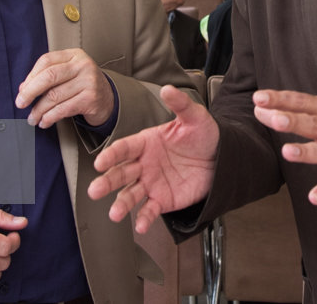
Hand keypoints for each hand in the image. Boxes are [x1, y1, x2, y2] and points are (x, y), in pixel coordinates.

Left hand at [17, 48, 113, 127]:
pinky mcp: (91, 99)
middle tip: (20, 104)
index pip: (46, 61)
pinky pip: (63, 109)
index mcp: (74, 55)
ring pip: (54, 96)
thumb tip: (23, 88)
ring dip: (39, 110)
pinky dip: (50, 117)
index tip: (22, 90)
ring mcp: (88, 81)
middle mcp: (83, 65)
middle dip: (30, 92)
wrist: (108, 99)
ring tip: (32, 118)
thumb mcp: (68, 75)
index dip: (30, 76)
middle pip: (49, 76)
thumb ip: (47, 77)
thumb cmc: (83, 85)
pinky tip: (44, 122)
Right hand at [88, 85, 217, 233]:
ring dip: (121, 204)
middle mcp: (144, 164)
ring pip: (130, 194)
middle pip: (120, 173)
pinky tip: (140, 226)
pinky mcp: (162, 200)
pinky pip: (150, 210)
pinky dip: (144, 218)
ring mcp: (151, 183)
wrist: (222, 158)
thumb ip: (180, 104)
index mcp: (146, 142)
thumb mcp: (194, 117)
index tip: (100, 162)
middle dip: (107, 182)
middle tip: (94, 190)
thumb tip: (168, 89)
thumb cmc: (204, 135)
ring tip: (114, 213)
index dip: (111, 155)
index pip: (124, 148)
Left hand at [252, 90, 316, 204]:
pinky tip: (313, 198)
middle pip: (312, 124)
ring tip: (287, 152)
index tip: (259, 98)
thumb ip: (290, 110)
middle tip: (275, 119)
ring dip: (305, 152)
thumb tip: (259, 108)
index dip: (280, 99)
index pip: (301, 101)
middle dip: (293, 121)